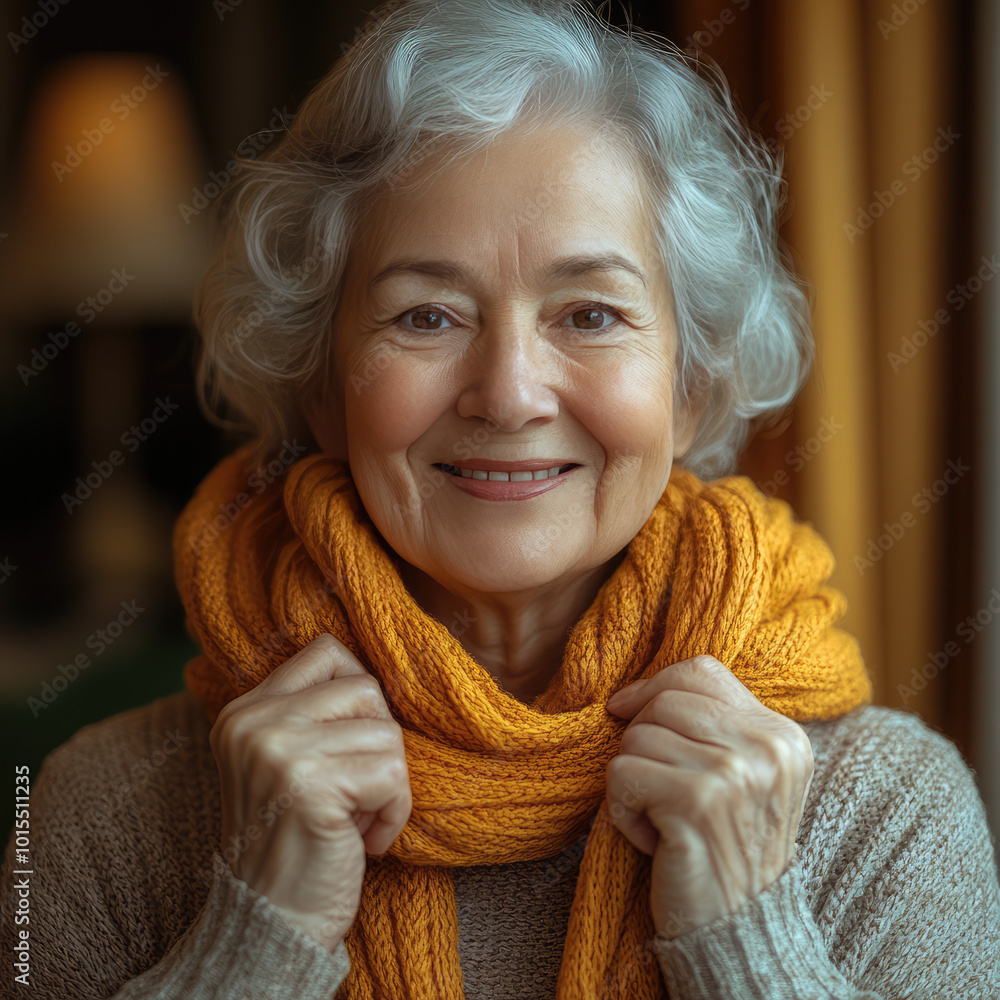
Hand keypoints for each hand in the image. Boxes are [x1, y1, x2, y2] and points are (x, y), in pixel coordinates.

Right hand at [209, 634, 411, 951]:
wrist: (272, 925)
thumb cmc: (296, 844)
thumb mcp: (289, 765)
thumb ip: (316, 716)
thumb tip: (380, 675)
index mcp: (246, 712)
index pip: (327, 652)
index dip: (360, 693)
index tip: (356, 744)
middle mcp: (255, 723)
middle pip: (365, 689)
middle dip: (379, 743)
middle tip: (357, 792)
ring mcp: (279, 750)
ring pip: (387, 733)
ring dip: (389, 785)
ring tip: (356, 821)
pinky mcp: (310, 784)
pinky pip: (393, 774)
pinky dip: (394, 813)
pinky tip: (365, 842)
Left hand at [604, 654, 813, 939]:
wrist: (740, 932)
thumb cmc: (724, 846)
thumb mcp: (739, 776)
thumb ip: (708, 724)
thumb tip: (628, 694)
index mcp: (783, 734)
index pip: (701, 671)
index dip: (653, 688)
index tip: (627, 714)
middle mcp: (767, 748)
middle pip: (664, 702)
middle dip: (642, 742)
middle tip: (661, 791)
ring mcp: (735, 775)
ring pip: (636, 737)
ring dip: (633, 782)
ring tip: (663, 819)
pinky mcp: (696, 804)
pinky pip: (621, 775)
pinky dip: (622, 811)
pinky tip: (654, 840)